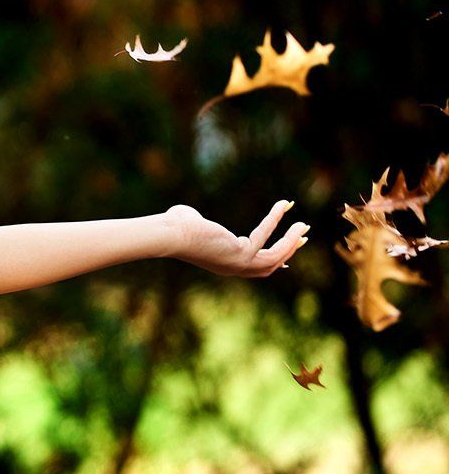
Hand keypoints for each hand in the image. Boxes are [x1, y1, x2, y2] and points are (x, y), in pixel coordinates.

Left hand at [163, 200, 307, 277]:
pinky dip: (275, 218)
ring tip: (303, 224)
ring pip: (275, 256)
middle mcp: (234, 268)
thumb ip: (198, 224)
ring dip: (292, 240)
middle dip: (290, 249)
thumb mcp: (191, 226)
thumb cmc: (175, 227)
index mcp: (224, 264)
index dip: (275, 261)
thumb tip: (190, 216)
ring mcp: (239, 264)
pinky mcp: (241, 253)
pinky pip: (265, 235)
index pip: (256, 269)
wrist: (170, 234)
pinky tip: (283, 204)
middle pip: (272, 264)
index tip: (289, 255)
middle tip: (304, 234)